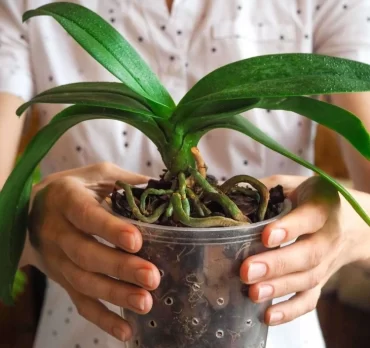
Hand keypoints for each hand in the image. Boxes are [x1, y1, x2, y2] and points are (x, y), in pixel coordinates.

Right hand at [24, 162, 160, 341]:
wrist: (33, 211)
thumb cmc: (75, 189)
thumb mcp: (98, 175)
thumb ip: (127, 181)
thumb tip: (166, 188)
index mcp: (67, 199)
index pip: (87, 215)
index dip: (110, 229)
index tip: (136, 240)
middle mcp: (57, 231)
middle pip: (86, 254)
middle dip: (120, 268)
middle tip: (151, 277)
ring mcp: (57, 260)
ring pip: (84, 282)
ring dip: (115, 295)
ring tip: (145, 302)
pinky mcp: (62, 279)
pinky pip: (80, 302)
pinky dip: (103, 318)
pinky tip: (127, 330)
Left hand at [240, 175, 369, 325]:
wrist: (354, 224)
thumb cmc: (316, 200)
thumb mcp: (297, 185)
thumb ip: (269, 187)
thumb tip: (232, 195)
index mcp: (322, 207)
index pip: (309, 218)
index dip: (289, 228)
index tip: (266, 236)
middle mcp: (328, 237)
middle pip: (307, 255)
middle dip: (276, 265)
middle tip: (247, 271)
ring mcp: (327, 262)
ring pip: (307, 280)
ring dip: (279, 289)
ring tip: (252, 293)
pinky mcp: (322, 280)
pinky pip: (310, 299)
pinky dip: (291, 310)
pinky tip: (268, 315)